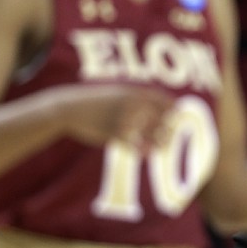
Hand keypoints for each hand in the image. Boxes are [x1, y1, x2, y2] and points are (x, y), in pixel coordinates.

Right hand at [49, 84, 174, 152]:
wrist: (70, 108)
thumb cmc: (96, 101)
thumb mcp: (116, 93)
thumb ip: (134, 97)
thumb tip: (150, 101)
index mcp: (132, 93)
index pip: (161, 98)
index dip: (172, 107)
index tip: (176, 114)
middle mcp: (130, 106)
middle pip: (159, 118)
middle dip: (168, 128)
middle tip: (171, 135)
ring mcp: (122, 120)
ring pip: (149, 134)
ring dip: (158, 142)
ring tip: (162, 147)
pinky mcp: (113, 134)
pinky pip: (134, 146)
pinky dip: (142, 151)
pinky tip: (145, 154)